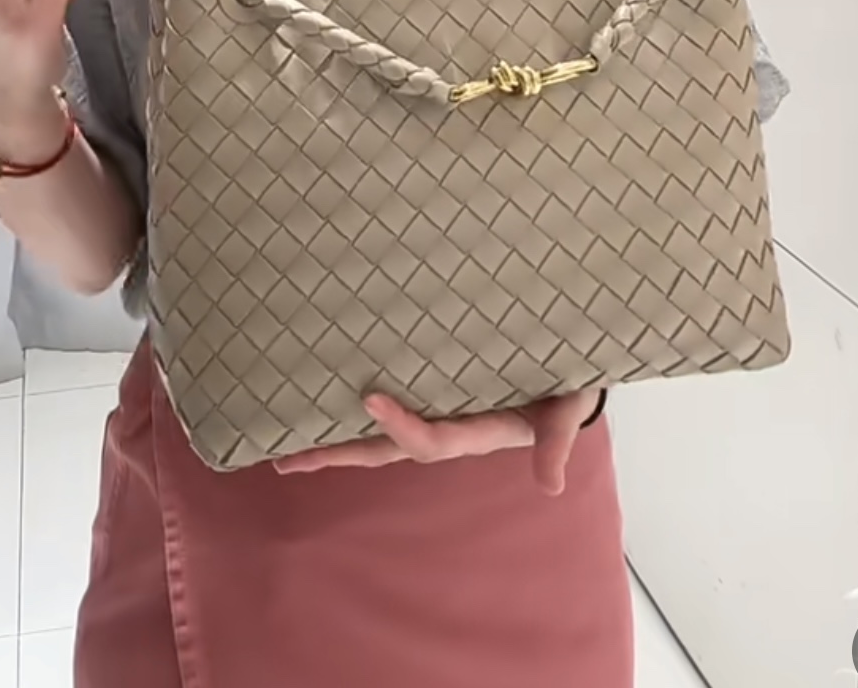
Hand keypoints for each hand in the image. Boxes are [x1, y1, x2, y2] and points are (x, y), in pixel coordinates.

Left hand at [274, 388, 603, 496]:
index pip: (430, 438)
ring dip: (337, 441)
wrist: (568, 373)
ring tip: (288, 444)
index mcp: (477, 431)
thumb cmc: (567, 387)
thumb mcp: (568, 409)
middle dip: (340, 455)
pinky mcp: (435, 391)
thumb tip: (549, 484)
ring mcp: (439, 412)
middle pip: (386, 450)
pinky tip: (326, 405)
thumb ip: (556, 439)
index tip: (370, 399)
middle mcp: (449, 427)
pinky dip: (359, 415)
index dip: (400, 425)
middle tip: (288, 458)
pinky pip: (393, 404)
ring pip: (380, 435)